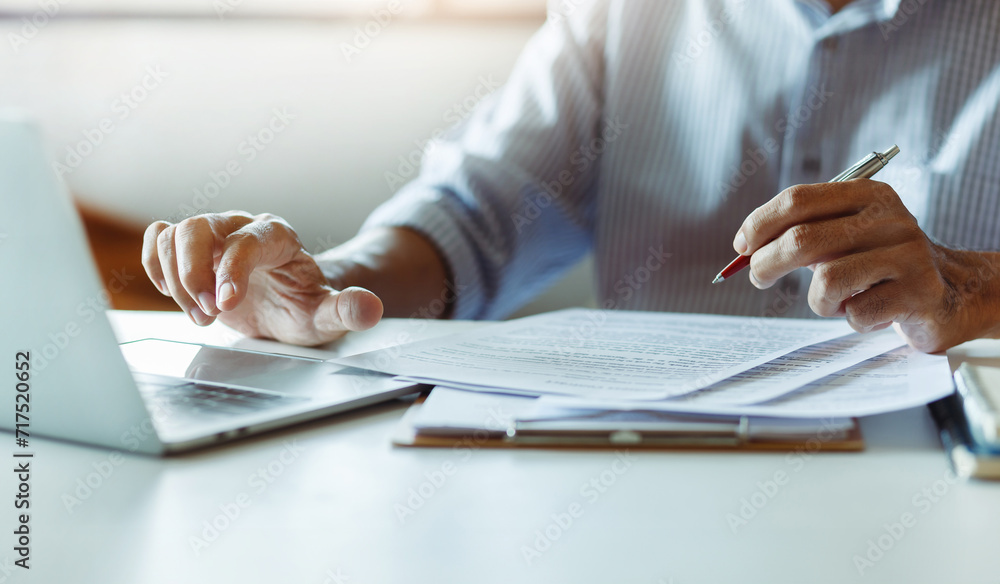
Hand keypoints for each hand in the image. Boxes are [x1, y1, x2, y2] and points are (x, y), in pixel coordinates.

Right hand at [141, 211, 382, 345]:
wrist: (290, 304)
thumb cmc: (307, 305)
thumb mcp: (328, 315)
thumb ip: (347, 309)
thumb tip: (371, 308)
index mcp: (278, 237)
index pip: (247, 242)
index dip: (230, 271)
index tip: (225, 305)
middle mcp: (243, 227)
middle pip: (199, 227)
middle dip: (193, 274)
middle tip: (208, 314)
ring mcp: (215, 235)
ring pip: (174, 234)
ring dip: (175, 278)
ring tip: (201, 315)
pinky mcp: (192, 249)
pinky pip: (159, 239)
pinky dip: (156, 265)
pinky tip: (175, 294)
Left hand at [734, 179, 999, 352]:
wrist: (951, 291)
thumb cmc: (879, 263)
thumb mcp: (844, 235)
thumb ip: (801, 232)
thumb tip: (746, 248)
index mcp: (866, 195)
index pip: (798, 200)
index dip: (759, 224)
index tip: (742, 247)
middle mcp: (889, 218)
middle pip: (803, 239)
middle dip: (766, 263)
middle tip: (759, 278)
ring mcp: (907, 254)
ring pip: (826, 281)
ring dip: (818, 300)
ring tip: (835, 300)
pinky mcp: (918, 293)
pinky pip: (855, 312)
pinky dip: (849, 318)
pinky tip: (869, 311)